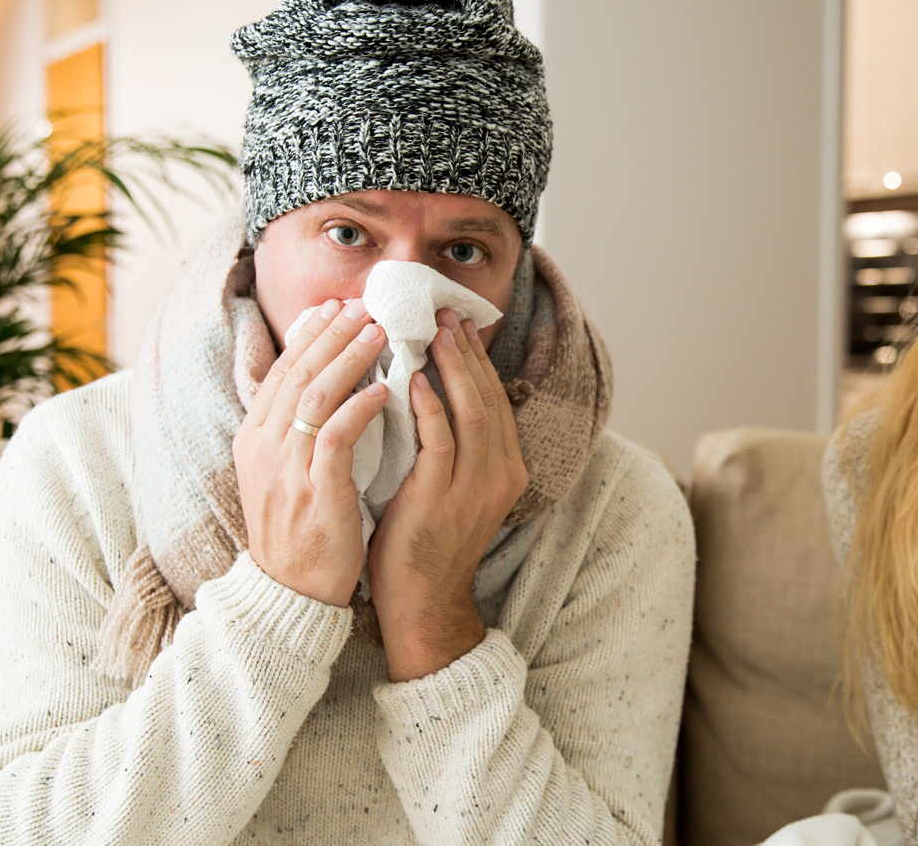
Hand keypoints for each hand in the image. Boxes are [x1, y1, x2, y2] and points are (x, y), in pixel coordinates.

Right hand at [233, 299, 389, 606]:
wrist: (290, 593)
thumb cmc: (300, 532)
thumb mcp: (285, 474)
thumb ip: (297, 432)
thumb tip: (322, 385)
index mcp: (255, 439)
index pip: (281, 372)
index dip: (309, 337)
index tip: (336, 307)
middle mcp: (264, 447)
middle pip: (296, 373)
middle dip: (331, 334)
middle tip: (363, 305)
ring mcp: (286, 468)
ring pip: (314, 396)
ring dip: (349, 359)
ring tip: (379, 332)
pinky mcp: (314, 491)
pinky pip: (335, 437)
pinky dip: (358, 408)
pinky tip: (383, 390)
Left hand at [367, 310, 528, 680]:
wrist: (422, 603)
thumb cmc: (426, 543)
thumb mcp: (452, 489)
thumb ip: (452, 447)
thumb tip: (432, 394)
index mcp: (507, 469)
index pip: (495, 399)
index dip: (477, 360)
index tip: (456, 326)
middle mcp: (501, 474)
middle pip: (489, 396)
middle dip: (466, 352)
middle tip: (444, 313)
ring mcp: (475, 487)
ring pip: (472, 410)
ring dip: (451, 367)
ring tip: (431, 332)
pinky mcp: (443, 498)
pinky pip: (440, 440)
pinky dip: (428, 406)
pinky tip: (410, 379)